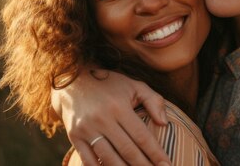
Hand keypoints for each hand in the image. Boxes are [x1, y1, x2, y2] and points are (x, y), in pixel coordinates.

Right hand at [52, 66, 170, 165]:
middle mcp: (102, 118)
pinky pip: (88, 161)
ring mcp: (86, 129)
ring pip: (108, 158)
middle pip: (127, 150)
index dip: (155, 153)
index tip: (167, 165)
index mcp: (119, 106)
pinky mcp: (74, 137)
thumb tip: (164, 123)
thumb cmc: (110, 85)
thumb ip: (153, 101)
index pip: (141, 136)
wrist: (73, 82)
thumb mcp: (134, 86)